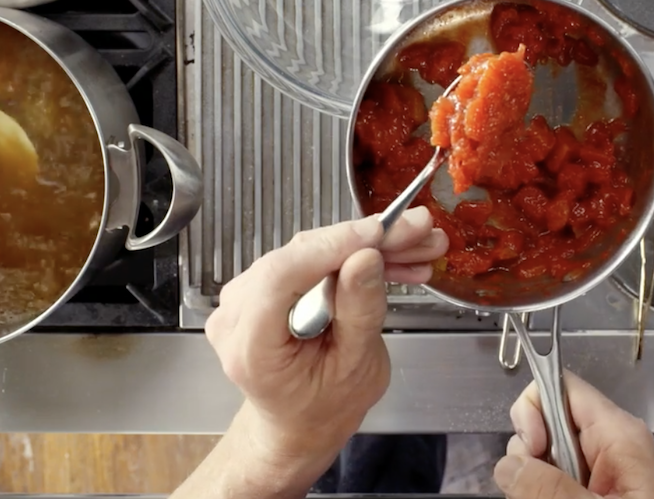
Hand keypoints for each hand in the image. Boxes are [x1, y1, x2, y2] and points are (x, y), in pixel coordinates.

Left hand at [202, 206, 446, 494]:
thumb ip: (359, 311)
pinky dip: (351, 256)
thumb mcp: (354, 369)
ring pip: (311, 251)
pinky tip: (392, 259)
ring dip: (367, 246)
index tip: (380, 233)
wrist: (300, 421)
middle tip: (417, 232)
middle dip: (364, 241)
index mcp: (250, 347)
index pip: (282, 275)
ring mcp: (246, 296)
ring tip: (417, 248)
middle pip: (300, 256)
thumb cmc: (321, 407)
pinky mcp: (265, 284)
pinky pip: (310, 257)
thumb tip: (366, 257)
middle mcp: (237, 315)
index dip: (333, 247)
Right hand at [495, 372, 653, 498]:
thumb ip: (549, 488)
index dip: (535, 409)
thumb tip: (509, 465)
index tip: (533, 446)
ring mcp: (602, 477)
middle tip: (542, 491)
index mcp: (620, 437)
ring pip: (544, 461)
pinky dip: (545, 496)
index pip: (563, 386)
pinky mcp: (595, 497)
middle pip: (546, 425)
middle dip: (529, 456)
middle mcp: (611, 450)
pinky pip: (555, 485)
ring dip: (535, 485)